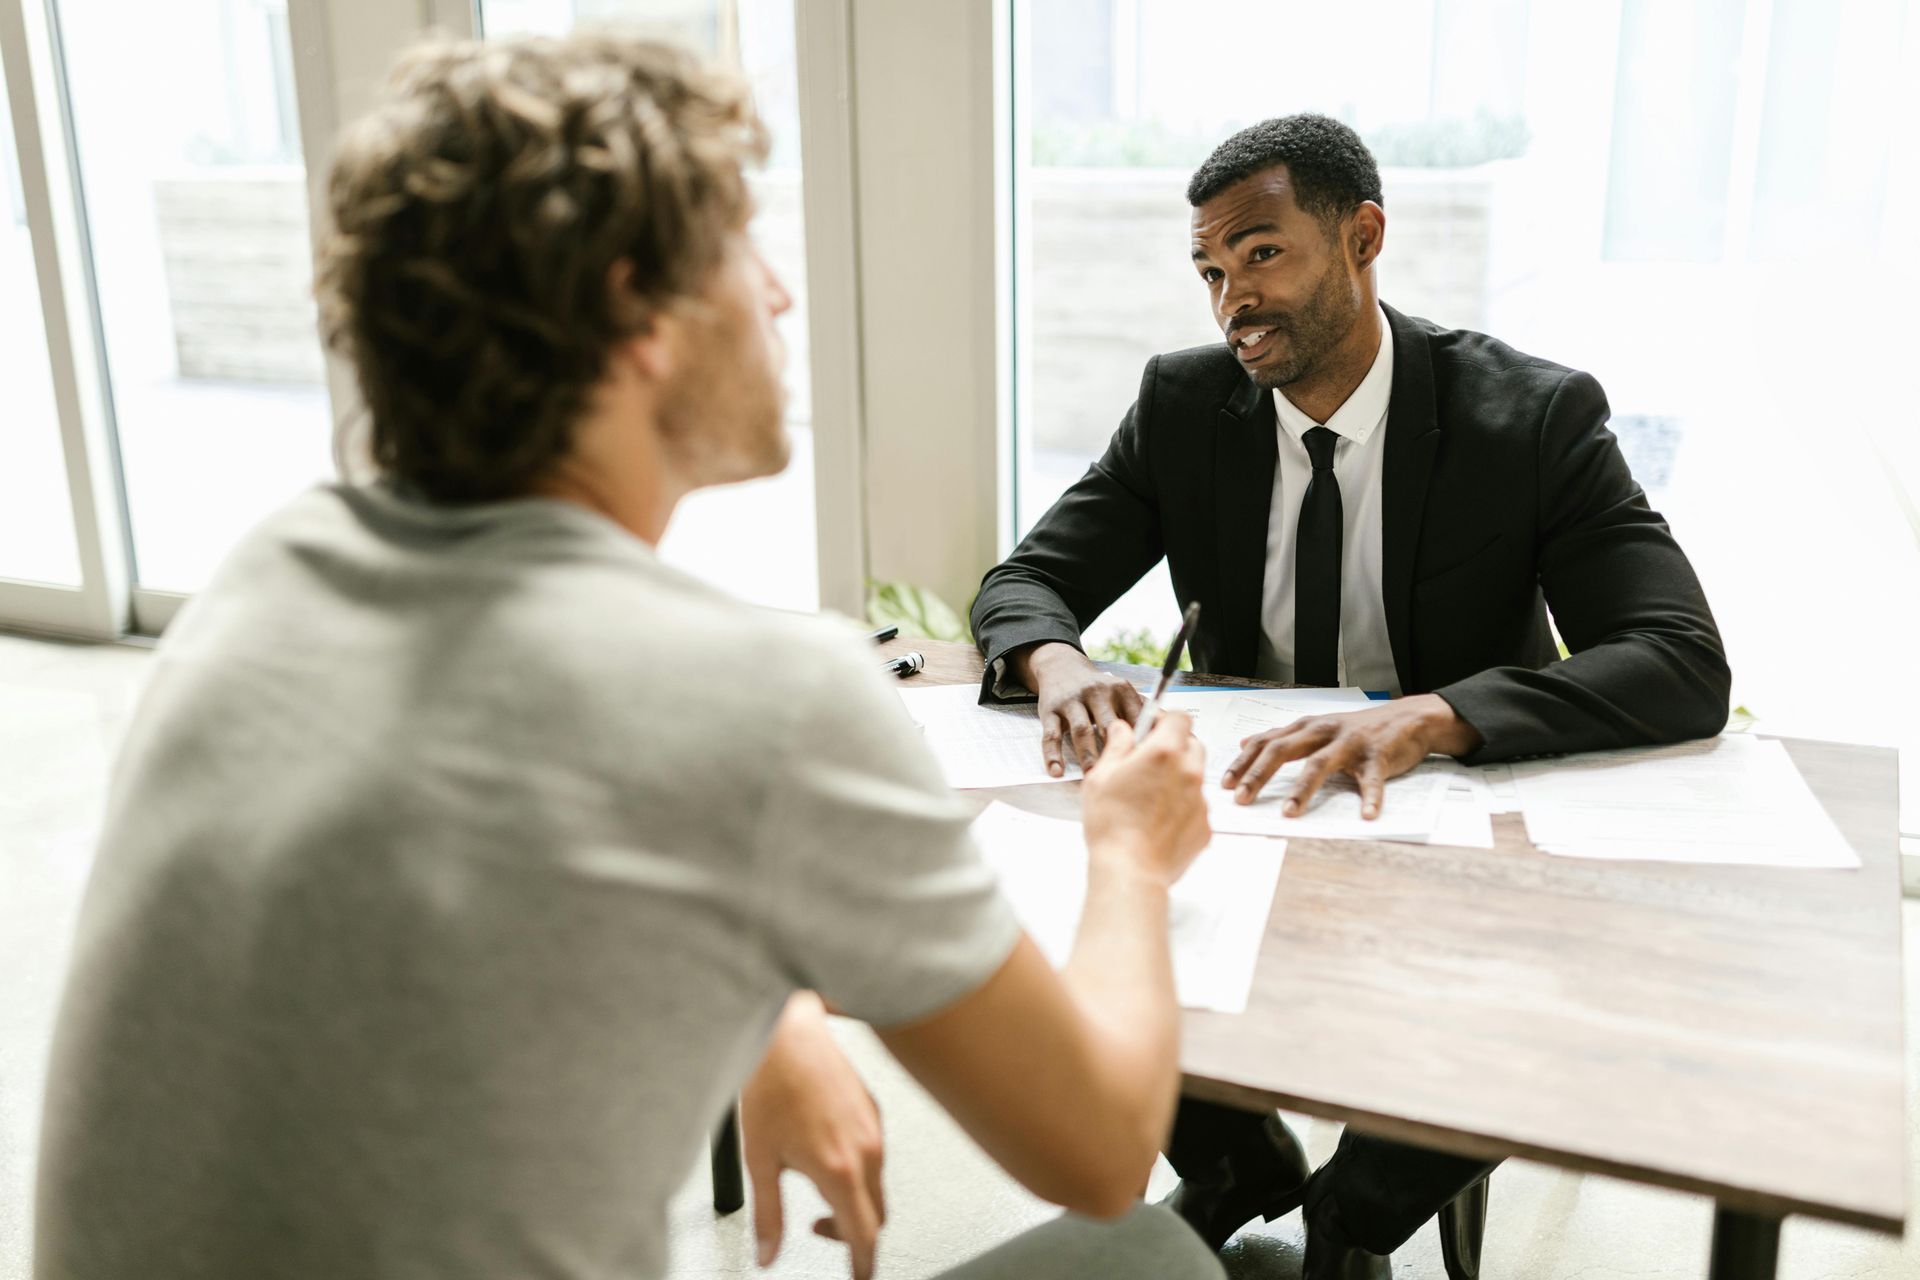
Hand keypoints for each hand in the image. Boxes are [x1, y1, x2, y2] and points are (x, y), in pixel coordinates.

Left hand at [739, 992, 885, 1279]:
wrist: (786, 1031)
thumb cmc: (772, 1082)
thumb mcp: (759, 1159)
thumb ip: (767, 1215)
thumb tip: (768, 1253)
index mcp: (840, 1168)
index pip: (863, 1234)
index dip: (861, 1263)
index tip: (857, 1276)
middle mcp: (866, 1149)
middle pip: (877, 1214)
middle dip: (853, 1234)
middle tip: (820, 1232)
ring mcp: (874, 1128)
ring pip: (877, 1184)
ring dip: (854, 1199)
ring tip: (814, 1185)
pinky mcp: (873, 1111)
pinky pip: (875, 1156)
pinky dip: (858, 1171)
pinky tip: (825, 1155)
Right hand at [1014, 641, 1144, 776]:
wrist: (1061, 667)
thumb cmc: (1098, 689)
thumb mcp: (1121, 692)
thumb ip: (1141, 713)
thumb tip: (1170, 737)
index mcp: (1120, 689)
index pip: (1136, 717)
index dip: (1143, 742)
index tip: (1150, 764)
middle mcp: (1097, 691)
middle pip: (1109, 724)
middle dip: (1118, 752)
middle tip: (1125, 778)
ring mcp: (1072, 700)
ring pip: (1081, 731)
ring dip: (1088, 757)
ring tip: (1093, 777)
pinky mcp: (1049, 710)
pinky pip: (1051, 735)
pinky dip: (1053, 755)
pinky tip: (1057, 771)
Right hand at [1081, 709, 1209, 886]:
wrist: (1130, 871)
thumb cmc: (1112, 825)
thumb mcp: (1100, 777)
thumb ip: (1117, 747)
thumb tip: (1122, 730)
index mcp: (1164, 753)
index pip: (1180, 718)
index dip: (1165, 720)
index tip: (1152, 730)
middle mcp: (1189, 772)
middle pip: (1193, 745)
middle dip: (1175, 749)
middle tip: (1149, 764)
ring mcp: (1201, 801)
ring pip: (1195, 778)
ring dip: (1178, 780)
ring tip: (1149, 800)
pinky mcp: (1205, 826)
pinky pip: (1196, 807)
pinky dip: (1182, 809)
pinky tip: (1158, 822)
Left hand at [1220, 693, 1482, 818]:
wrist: (1408, 718)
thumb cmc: (1357, 729)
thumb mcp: (1315, 726)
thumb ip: (1282, 735)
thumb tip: (1245, 742)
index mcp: (1305, 727)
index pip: (1265, 742)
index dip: (1242, 762)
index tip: (1223, 784)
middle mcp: (1323, 731)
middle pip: (1283, 750)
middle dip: (1259, 775)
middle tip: (1241, 799)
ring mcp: (1350, 743)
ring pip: (1320, 765)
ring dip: (1302, 790)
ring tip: (1289, 813)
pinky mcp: (1378, 756)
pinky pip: (1372, 780)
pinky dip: (1370, 799)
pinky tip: (1367, 816)